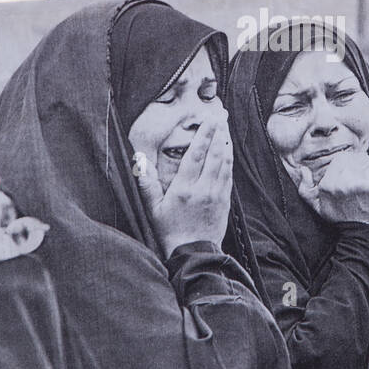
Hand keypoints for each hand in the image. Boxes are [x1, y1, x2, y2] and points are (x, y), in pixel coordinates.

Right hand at [136, 112, 232, 258]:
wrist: (194, 253)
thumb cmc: (170, 231)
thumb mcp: (153, 209)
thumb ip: (147, 185)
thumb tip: (139, 162)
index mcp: (184, 188)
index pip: (196, 155)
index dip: (204, 135)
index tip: (209, 119)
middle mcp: (203, 188)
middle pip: (214, 153)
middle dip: (218, 132)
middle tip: (221, 115)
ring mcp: (217, 194)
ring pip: (224, 162)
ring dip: (225, 142)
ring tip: (225, 126)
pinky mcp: (225, 200)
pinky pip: (229, 174)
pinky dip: (229, 159)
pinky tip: (228, 149)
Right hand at [296, 149, 368, 236]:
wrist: (361, 236)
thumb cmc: (340, 219)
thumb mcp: (317, 207)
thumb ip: (306, 188)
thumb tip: (303, 170)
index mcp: (330, 183)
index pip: (344, 157)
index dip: (351, 163)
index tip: (354, 172)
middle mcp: (346, 181)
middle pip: (361, 158)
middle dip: (364, 167)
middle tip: (363, 181)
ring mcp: (365, 184)